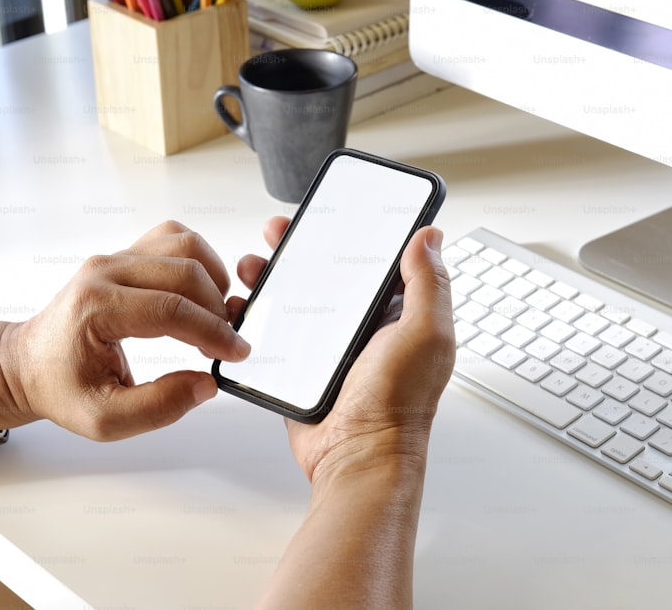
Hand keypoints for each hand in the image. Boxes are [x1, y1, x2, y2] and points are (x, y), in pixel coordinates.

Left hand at [0, 221, 249, 440]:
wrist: (28, 364)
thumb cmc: (59, 387)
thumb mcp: (104, 419)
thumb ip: (158, 407)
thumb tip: (206, 383)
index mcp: (96, 307)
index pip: (171, 309)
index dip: (213, 332)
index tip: (236, 352)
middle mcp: (105, 272)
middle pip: (184, 273)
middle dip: (218, 310)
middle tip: (229, 343)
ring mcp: (115, 258)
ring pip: (183, 246)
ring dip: (212, 279)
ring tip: (217, 316)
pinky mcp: (125, 256)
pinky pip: (172, 239)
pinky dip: (198, 261)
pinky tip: (201, 293)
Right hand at [237, 217, 454, 485]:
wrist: (356, 459)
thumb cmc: (397, 404)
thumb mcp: (426, 334)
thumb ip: (429, 284)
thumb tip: (429, 236)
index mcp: (396, 314)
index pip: (373, 260)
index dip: (350, 233)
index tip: (327, 212)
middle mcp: (362, 327)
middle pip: (326, 273)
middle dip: (300, 248)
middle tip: (277, 230)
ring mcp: (328, 348)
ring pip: (295, 299)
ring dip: (271, 277)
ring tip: (251, 264)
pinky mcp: (300, 368)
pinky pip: (274, 335)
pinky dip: (255, 319)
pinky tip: (241, 307)